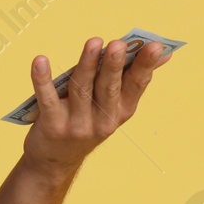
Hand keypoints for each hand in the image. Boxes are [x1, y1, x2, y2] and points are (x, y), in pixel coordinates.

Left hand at [22, 37, 170, 173]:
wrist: (56, 160)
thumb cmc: (87, 120)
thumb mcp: (113, 105)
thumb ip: (132, 77)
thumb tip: (162, 51)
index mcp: (121, 111)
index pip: (136, 85)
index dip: (146, 65)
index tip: (155, 45)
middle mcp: (102, 120)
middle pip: (108, 88)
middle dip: (113, 66)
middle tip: (118, 44)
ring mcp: (77, 125)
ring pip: (81, 89)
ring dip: (86, 65)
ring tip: (93, 43)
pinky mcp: (52, 126)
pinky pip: (47, 99)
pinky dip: (42, 79)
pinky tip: (40, 60)